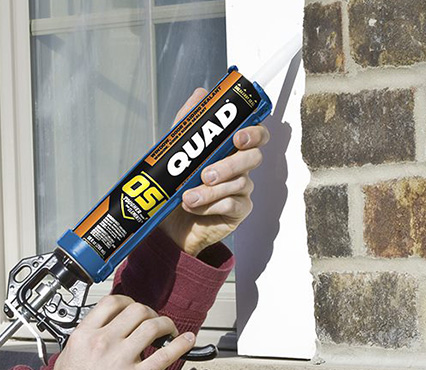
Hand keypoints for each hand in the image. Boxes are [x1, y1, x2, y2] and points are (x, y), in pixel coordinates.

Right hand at [51, 295, 194, 369]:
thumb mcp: (64, 361)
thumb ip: (79, 345)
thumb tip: (88, 338)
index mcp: (85, 335)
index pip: (112, 303)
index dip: (127, 302)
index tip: (133, 308)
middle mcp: (104, 342)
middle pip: (136, 311)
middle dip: (149, 313)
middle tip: (152, 320)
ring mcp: (122, 358)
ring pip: (153, 327)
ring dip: (166, 325)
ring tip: (169, 330)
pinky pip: (165, 355)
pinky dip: (180, 345)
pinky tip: (187, 341)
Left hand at [158, 87, 269, 256]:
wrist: (169, 220)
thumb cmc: (178, 184)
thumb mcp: (177, 150)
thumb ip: (188, 122)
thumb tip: (201, 93)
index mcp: (231, 149)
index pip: (256, 135)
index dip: (254, 133)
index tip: (238, 136)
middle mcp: (241, 168)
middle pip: (253, 158)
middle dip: (230, 164)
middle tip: (206, 174)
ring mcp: (242, 190)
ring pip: (240, 183)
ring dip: (211, 190)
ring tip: (187, 196)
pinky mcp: (238, 211)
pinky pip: (232, 205)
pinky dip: (210, 205)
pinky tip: (193, 206)